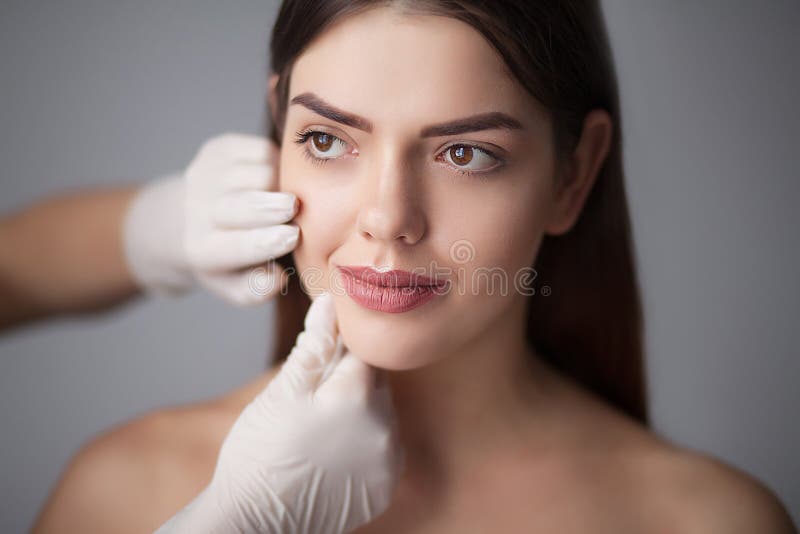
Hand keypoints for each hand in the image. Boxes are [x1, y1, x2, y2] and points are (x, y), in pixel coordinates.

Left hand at [123, 132, 297, 304]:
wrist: (181, 219)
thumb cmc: (223, 258)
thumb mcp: (234, 285)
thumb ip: (255, 289)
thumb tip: (278, 279)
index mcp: (203, 249)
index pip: (237, 247)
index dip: (266, 241)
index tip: (293, 236)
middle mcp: (198, 210)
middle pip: (241, 204)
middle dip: (270, 205)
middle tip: (296, 207)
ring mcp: (206, 174)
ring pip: (258, 173)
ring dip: (281, 185)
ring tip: (288, 198)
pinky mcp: (218, 149)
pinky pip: (261, 151)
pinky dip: (278, 163)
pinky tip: (277, 178)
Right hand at [156, 292, 403, 532]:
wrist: (253, 522)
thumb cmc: (260, 452)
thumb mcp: (283, 392)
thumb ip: (314, 345)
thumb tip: (330, 303)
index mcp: (359, 397)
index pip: (364, 351)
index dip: (340, 350)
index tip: (320, 362)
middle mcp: (385, 428)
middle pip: (376, 384)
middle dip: (350, 381)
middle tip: (313, 400)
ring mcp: (388, 463)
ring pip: (382, 416)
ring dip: (361, 413)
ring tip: (321, 430)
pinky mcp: (384, 489)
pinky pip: (384, 451)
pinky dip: (366, 445)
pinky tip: (334, 453)